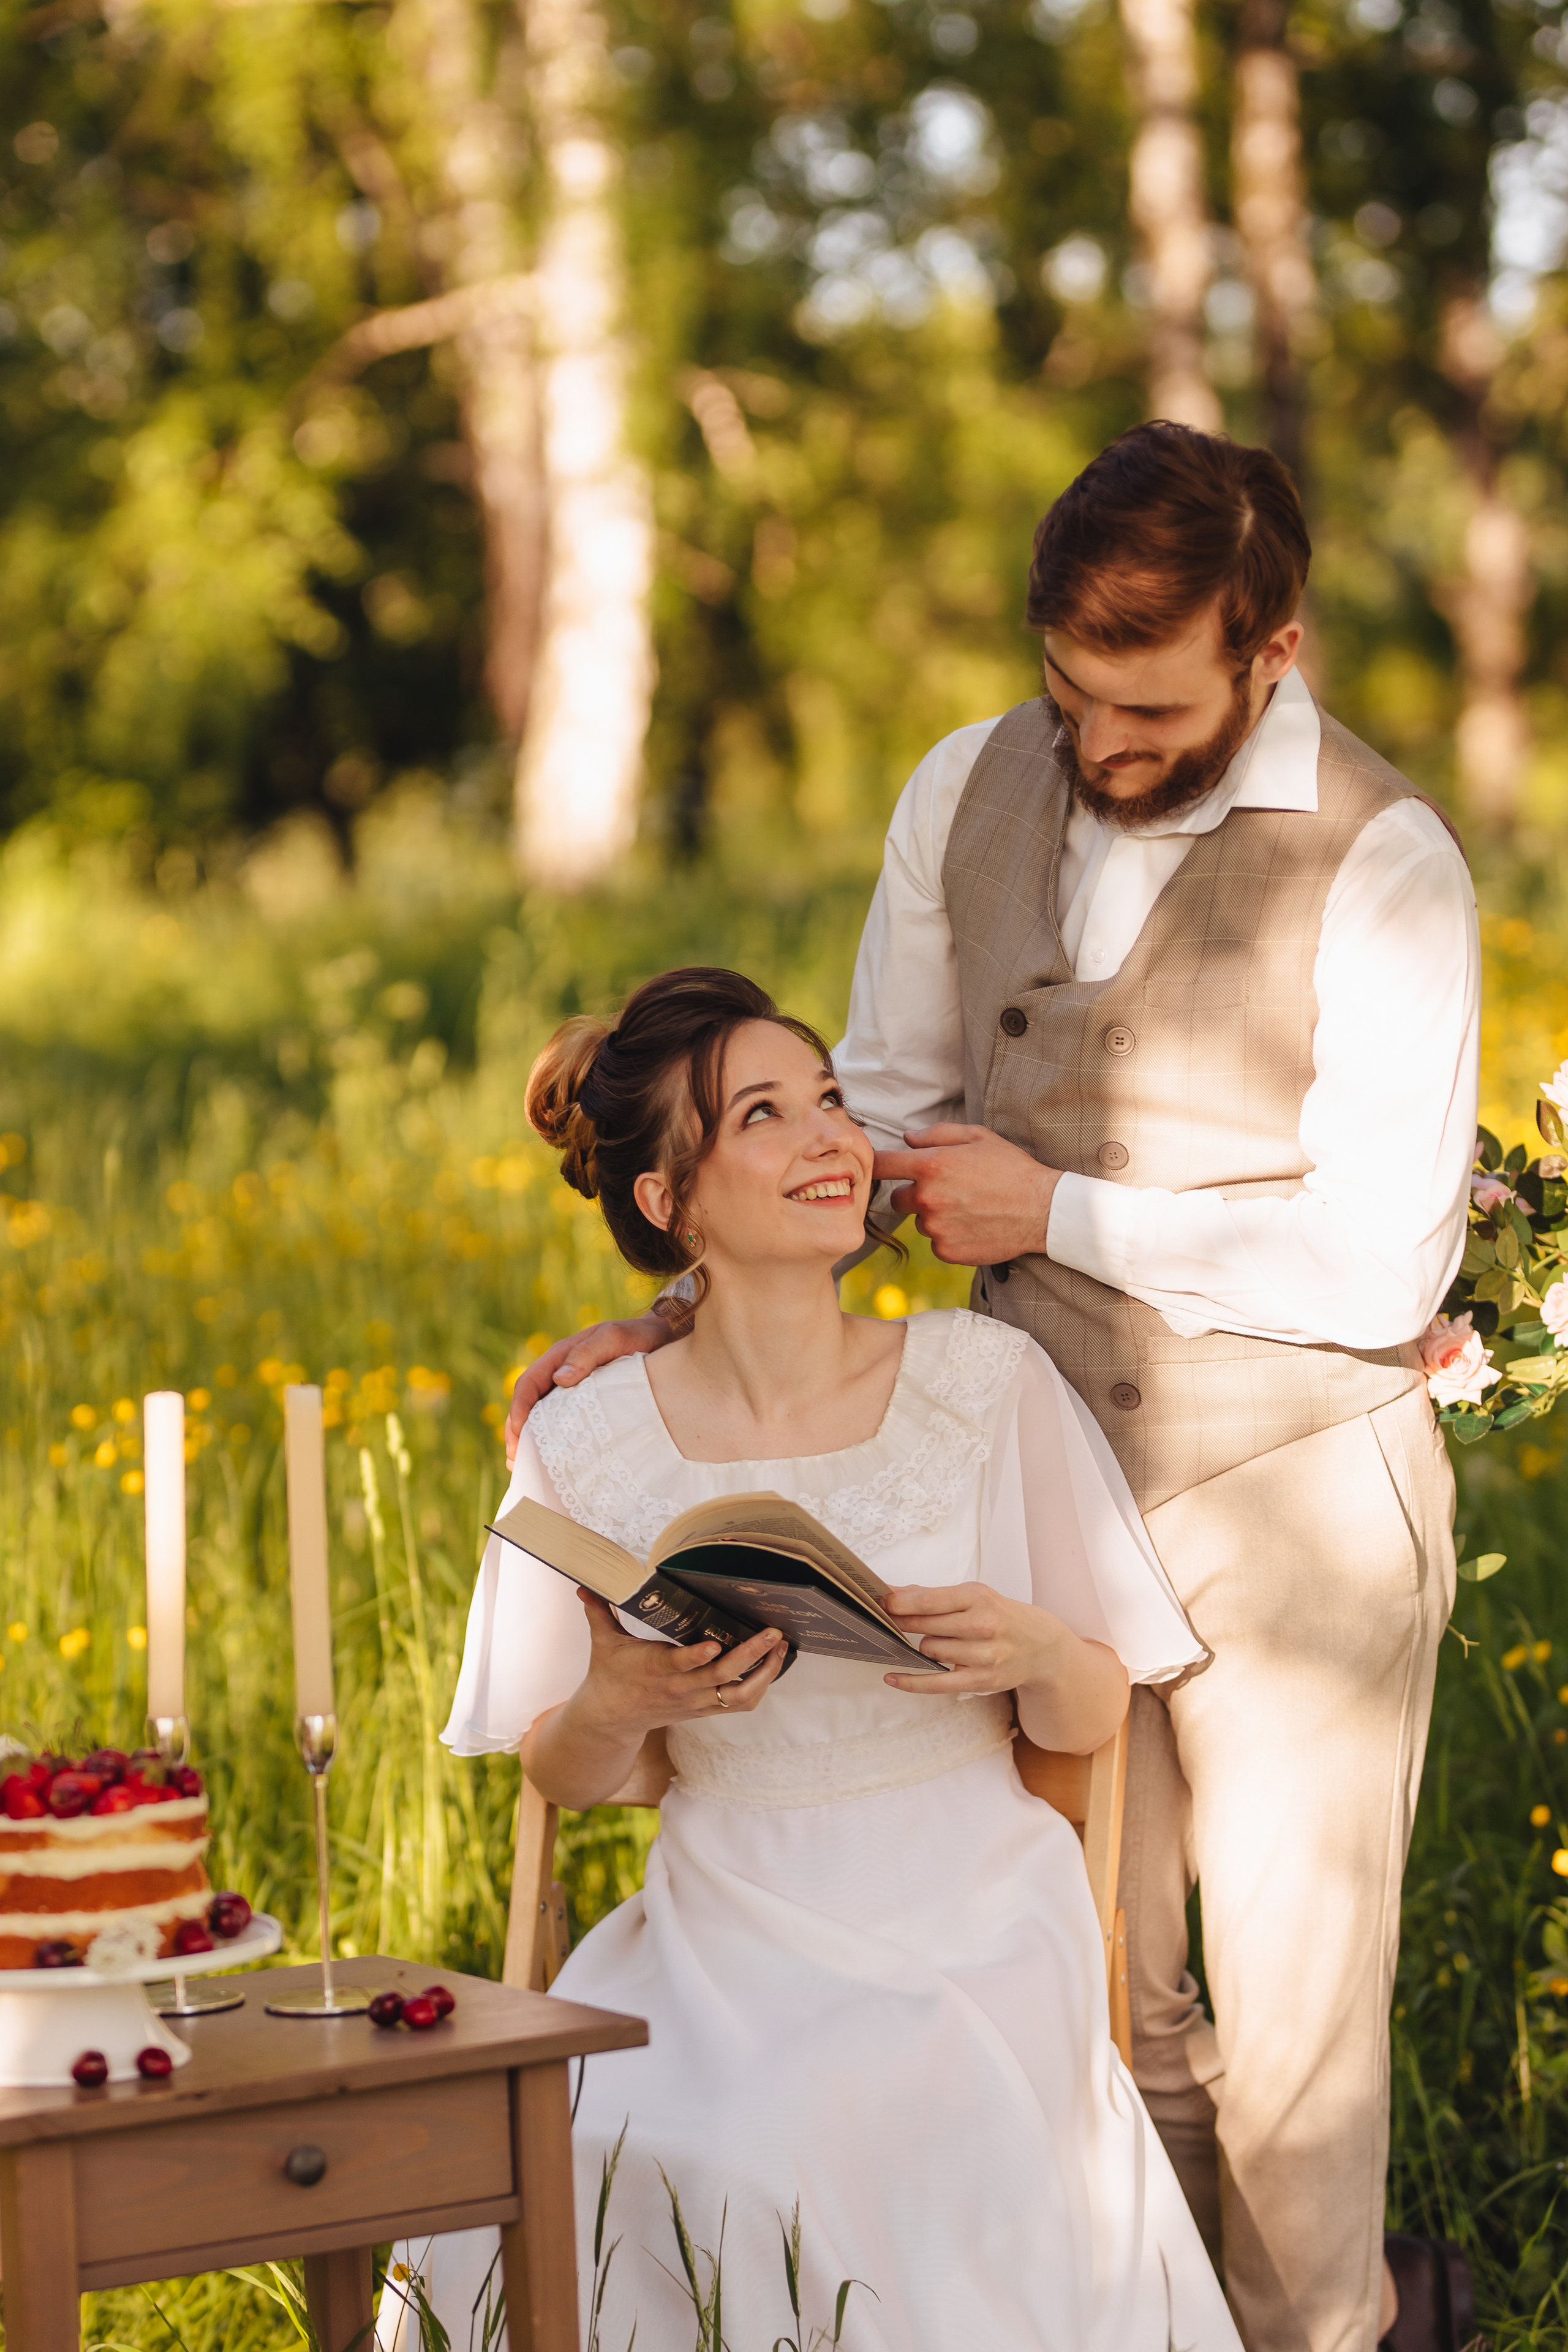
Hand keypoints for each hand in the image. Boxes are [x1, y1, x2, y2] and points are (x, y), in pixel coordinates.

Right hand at [505, 1311, 673, 1464]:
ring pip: (541, 1415)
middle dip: (517, 1432)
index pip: (528, 1385)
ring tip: (525, 1467)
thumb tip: (560, 1379)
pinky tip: (555, 1458)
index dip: (518, 1411)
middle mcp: (560, 1373)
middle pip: (528, 1404)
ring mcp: (571, 1388)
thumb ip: (587, 1354)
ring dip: (531, 1439)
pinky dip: (553, 1438)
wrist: (661, 1336)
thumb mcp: (613, 1338)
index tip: (517, 1437)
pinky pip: (562, 1420)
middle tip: (515, 1461)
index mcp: (559, 1357)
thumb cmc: (637, 1336)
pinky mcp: (586, 1401)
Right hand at [574, 1593, 788, 1736]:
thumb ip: (598, 1612)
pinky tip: (772, 1664)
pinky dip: (761, 1686)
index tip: (714, 1644)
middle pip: (721, 1677)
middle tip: (772, 1632)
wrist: (611, 1719)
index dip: (697, 1658)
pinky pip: (740, 1703)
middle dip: (750, 1655)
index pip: (679, 1665)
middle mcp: (680, 1688)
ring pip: (739, 1695)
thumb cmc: (609, 1674)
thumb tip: (583, 1585)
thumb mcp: (602, 1643)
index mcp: (655, 1669)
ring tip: (781, 1647)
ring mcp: (695, 1702)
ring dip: (765, 1674)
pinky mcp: (705, 1709)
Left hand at [873, 1124, 1060, 1266]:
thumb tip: (908, 1138)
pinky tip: (973, 1226)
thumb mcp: (977, 1136)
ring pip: (920, 1222)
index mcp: (931, 1166)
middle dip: (914, 1194)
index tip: (874, 1168)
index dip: (875, 1165)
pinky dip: (948, 1236)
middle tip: (945, 1190)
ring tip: (968, 1208)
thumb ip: (936, 1134)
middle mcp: (927, 1199)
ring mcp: (936, 1228)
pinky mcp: (947, 1251)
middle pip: (896, 1199)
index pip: (882, 1165)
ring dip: (934, 1216)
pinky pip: (936, 1242)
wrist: (1042, 1209)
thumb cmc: (1011, 1168)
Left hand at [881, 1581, 1061, 1695]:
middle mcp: (982, 1625)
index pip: (930, 1600)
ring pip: (930, 1650)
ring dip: (926, 1646)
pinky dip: (911, 1682)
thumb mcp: (975, 1596)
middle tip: (887, 1619)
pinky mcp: (981, 1680)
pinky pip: (936, 1683)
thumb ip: (934, 1595)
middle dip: (904, 1622)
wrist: (1041, 1646)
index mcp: (978, 1598)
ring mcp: (983, 1655)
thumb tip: (894, 1593)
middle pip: (926, 1625)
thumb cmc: (1000, 1616)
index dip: (901, 1602)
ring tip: (939, 1641)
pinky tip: (891, 1677)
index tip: (881, 1602)